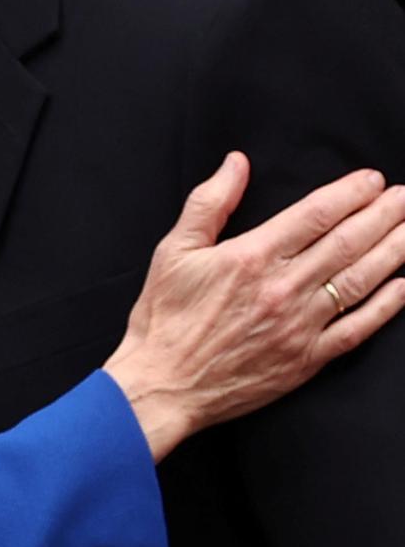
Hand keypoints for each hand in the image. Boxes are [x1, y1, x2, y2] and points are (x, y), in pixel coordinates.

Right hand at [104, 153, 404, 460]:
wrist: (164, 383)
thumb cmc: (164, 316)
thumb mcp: (173, 250)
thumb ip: (209, 203)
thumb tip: (237, 163)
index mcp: (250, 257)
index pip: (313, 215)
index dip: (348, 194)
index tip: (372, 179)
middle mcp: (283, 288)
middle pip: (346, 243)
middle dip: (382, 215)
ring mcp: (300, 325)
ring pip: (360, 280)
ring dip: (393, 250)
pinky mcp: (308, 358)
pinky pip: (358, 328)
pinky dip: (387, 305)